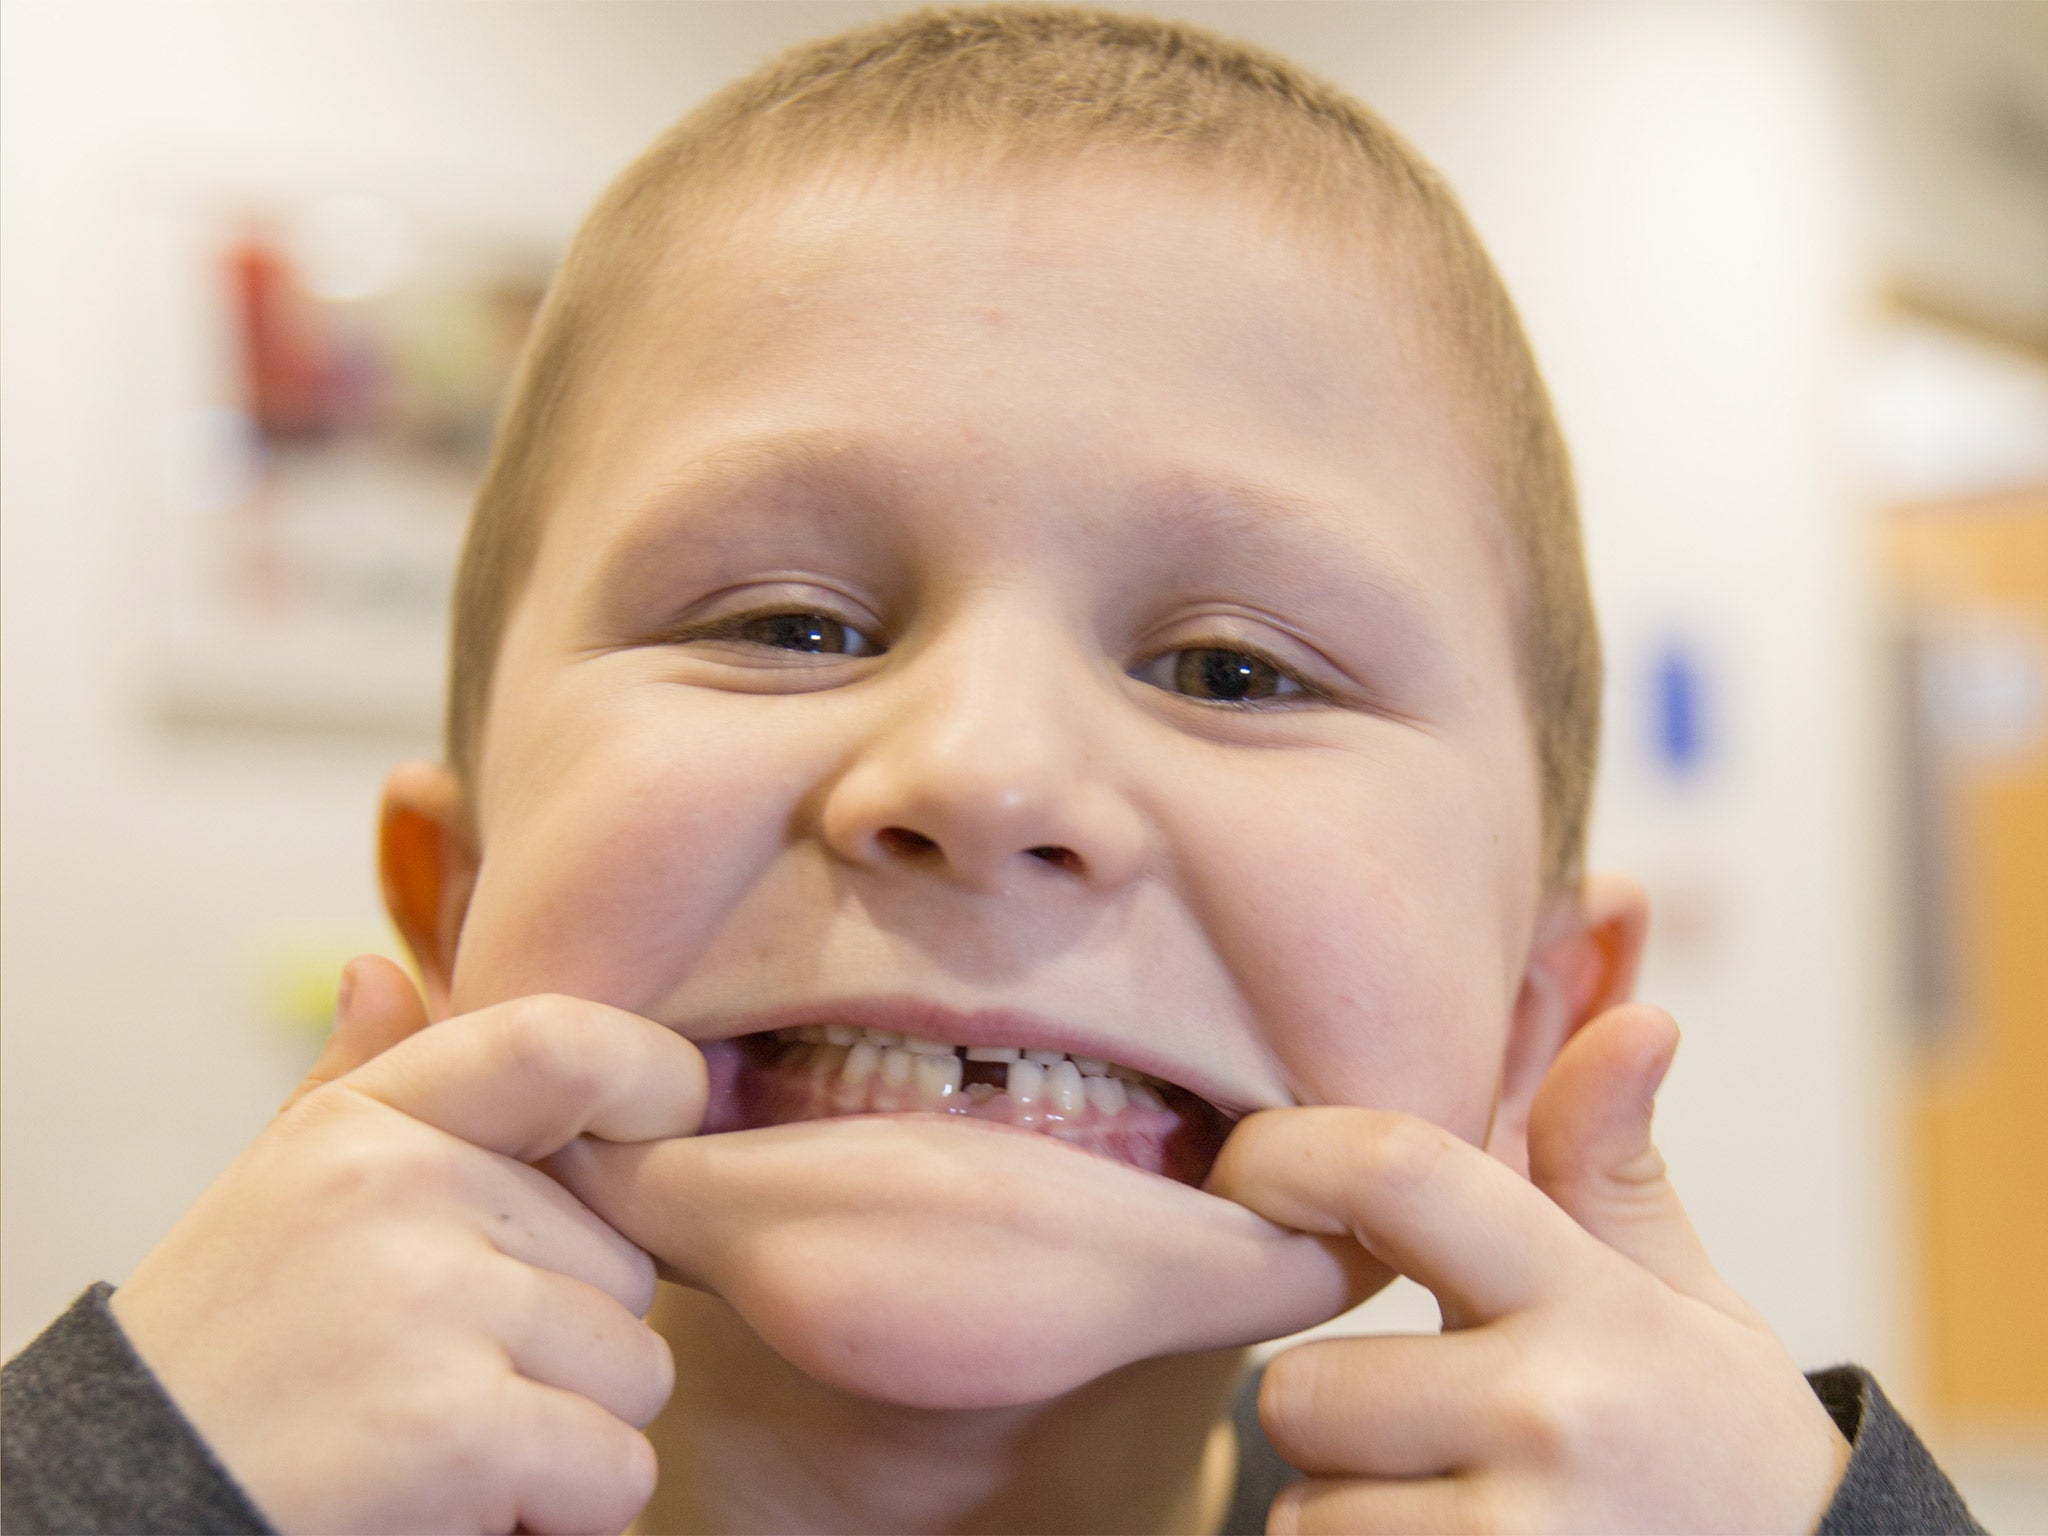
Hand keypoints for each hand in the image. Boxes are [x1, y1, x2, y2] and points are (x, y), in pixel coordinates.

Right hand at [109, 958, 706, 1534]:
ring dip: (569, 1433)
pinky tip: (457, 1504)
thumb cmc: (220, 1364)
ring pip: (636, 1369)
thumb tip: (381, 968)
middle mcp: (401, 1189)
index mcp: (363, 1123)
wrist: (113, 1514)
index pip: (560, 1041)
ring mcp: (430, 1303)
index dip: (653, 1079)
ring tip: (439, 1441)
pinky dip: (564, 1513)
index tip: (666, 1127)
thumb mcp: (273, 1200)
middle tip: (444, 1380)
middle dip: (572, 1341)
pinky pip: (616, 1469)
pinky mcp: (457, 1429)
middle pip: (624, 1259)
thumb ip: (354, 1087)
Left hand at [1206, 1004, 1851, 1534]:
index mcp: (1593, 1304)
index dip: (1286, 1155)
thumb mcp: (1690, 1306)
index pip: (1400, 1174)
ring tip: (1442, 1500)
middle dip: (1329, 1405)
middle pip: (1301, 1387)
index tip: (1246, 1172)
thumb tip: (1633, 1020)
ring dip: (1343, 1506)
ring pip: (1305, 1508)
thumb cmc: (1722, 1450)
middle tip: (1408, 1416)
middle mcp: (1548, 1418)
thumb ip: (1611, 1172)